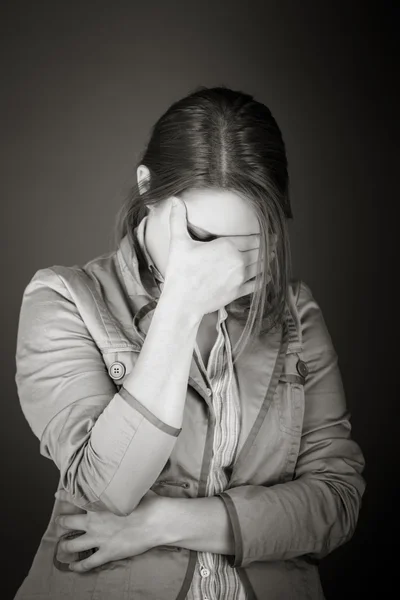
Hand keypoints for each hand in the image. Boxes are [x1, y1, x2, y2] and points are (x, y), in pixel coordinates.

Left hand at [55, 489, 161, 571]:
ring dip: (64, 546)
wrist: (155, 520)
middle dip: (61, 522)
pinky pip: (87, 563)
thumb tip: (123, 477)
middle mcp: (93, 522)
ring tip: (61, 546)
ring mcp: (98, 539)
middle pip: (68, 522)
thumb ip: (121, 486)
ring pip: (72, 545)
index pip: (74, 497)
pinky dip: (78, 566)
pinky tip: (73, 567)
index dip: (63, 495)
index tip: (57, 494)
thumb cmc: (147, 502)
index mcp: (97, 504)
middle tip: (59, 521)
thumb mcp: (131, 488)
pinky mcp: (106, 553)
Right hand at [164, 196, 275, 316]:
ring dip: (267, 260)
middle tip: (274, 242)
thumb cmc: (180, 271)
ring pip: (260, 266)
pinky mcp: (238, 292)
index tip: (271, 234)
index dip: (264, 236)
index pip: (252, 239)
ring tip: (272, 256)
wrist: (183, 301)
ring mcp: (240, 277)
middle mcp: (238, 261)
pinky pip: (257, 284)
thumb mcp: (178, 242)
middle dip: (268, 246)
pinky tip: (267, 276)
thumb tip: (173, 200)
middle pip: (259, 251)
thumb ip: (178, 219)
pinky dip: (264, 279)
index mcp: (227, 246)